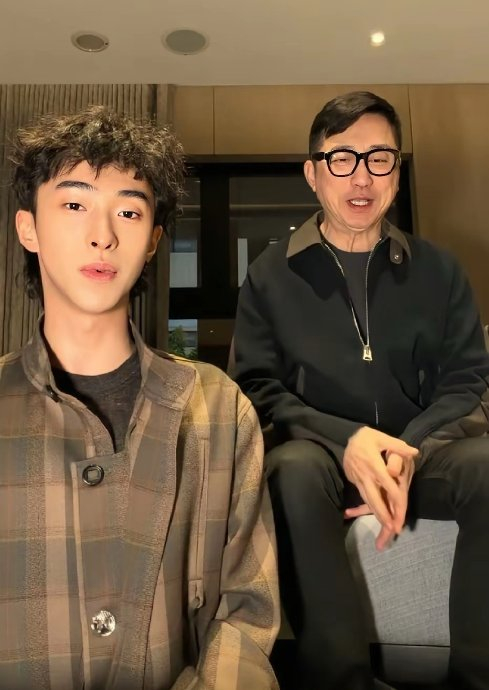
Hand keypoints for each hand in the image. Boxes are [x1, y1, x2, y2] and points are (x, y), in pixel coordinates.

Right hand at [343, 427, 417, 549]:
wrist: (346, 438)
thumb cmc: (366, 437)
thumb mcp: (381, 437)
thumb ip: (398, 446)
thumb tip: (414, 452)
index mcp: (374, 465)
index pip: (387, 485)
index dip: (394, 499)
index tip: (400, 511)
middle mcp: (366, 475)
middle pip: (374, 498)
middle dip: (382, 514)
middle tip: (391, 528)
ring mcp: (359, 479)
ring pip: (368, 500)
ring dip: (376, 514)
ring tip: (385, 527)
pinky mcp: (355, 481)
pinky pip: (364, 496)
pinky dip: (369, 507)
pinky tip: (376, 515)